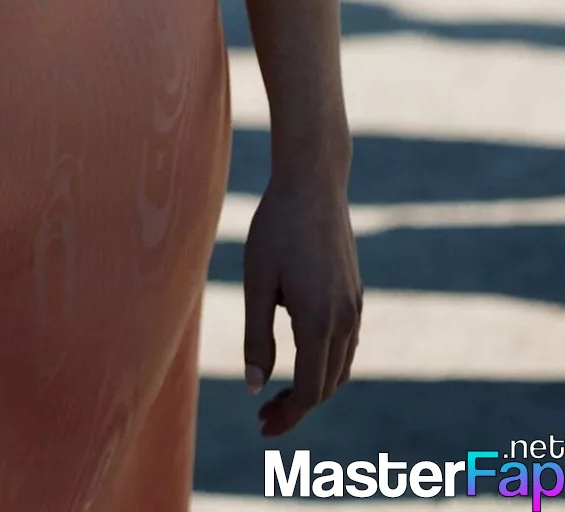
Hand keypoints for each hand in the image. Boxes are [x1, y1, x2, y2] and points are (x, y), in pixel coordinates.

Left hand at [242, 175, 361, 436]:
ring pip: (341, 367)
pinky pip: (346, 343)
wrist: (314, 182)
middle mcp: (344, 319)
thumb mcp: (256, 280)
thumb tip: (255, 386)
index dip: (288, 415)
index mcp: (317, 320)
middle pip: (327, 385)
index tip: (262, 427)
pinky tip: (301, 358)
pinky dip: (327, 364)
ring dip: (315, 387)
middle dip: (298, 407)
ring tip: (279, 394)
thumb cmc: (276, 227)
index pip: (310, 390)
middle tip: (264, 417)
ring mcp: (354, 306)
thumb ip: (256, 335)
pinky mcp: (356, 292)